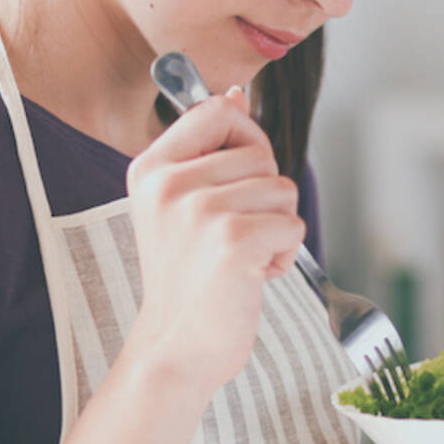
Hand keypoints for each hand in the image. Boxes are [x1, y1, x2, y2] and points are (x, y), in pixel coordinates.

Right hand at [125, 87, 304, 394]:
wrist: (176, 349)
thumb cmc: (189, 277)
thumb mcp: (181, 203)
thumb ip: (209, 147)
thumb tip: (236, 93)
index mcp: (151, 168)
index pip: (219, 110)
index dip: (246, 139)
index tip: (236, 179)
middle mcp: (169, 185)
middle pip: (261, 151)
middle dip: (266, 194)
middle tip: (234, 233)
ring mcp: (199, 212)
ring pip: (282, 189)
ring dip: (277, 226)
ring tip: (241, 256)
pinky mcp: (232, 242)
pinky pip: (292, 225)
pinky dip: (284, 253)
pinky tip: (253, 275)